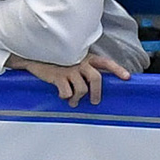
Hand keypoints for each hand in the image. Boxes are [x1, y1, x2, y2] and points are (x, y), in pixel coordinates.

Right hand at [13, 53, 129, 105]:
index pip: (105, 62)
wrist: (33, 57)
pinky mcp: (57, 76)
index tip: (127, 77)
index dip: (117, 69)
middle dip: (97, 92)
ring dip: (78, 98)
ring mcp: (68, 69)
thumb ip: (83, 68)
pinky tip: (62, 95)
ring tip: (73, 102)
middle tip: (94, 101)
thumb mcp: (71, 60)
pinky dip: (66, 97)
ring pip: (82, 89)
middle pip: (96, 78)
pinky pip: (67, 92)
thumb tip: (94, 85)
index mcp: (85, 57)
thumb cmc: (55, 61)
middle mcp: (79, 62)